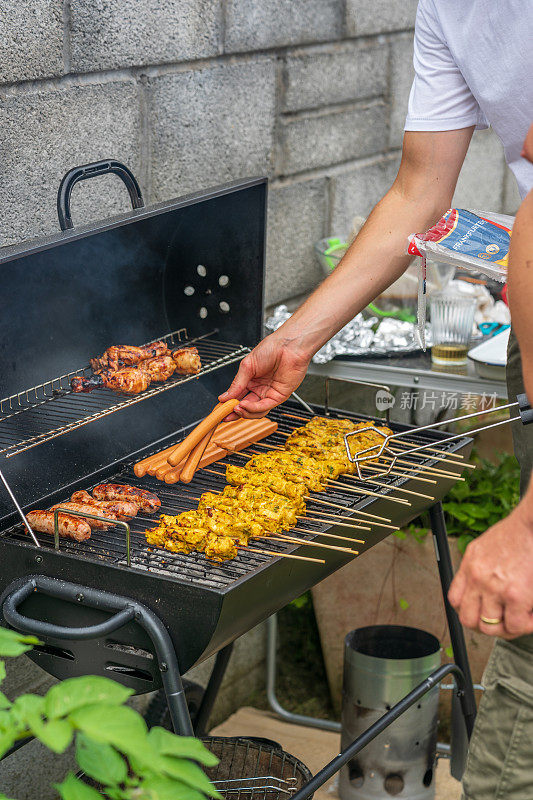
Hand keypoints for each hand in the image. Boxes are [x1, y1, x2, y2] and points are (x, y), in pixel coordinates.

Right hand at [218, 333, 310, 418]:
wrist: (288, 346)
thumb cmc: (271, 349)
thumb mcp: (247, 366)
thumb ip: (236, 383)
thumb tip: (224, 396)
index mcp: (250, 380)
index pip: (237, 396)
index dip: (228, 404)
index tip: (219, 409)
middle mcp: (259, 388)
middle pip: (245, 406)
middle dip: (234, 412)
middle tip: (225, 415)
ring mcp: (269, 393)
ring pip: (255, 410)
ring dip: (244, 412)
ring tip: (236, 408)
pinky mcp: (279, 396)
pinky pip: (265, 406)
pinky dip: (254, 408)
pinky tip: (245, 405)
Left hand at [448, 503, 532, 638]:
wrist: (531, 524)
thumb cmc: (517, 534)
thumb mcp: (485, 547)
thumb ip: (480, 566)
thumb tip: (483, 584)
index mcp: (470, 565)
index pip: (455, 599)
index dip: (468, 610)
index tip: (480, 612)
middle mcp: (477, 577)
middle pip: (467, 618)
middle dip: (484, 625)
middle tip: (500, 623)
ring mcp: (494, 588)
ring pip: (490, 627)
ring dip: (506, 628)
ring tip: (519, 620)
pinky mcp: (515, 596)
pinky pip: (515, 626)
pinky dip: (524, 626)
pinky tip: (531, 617)